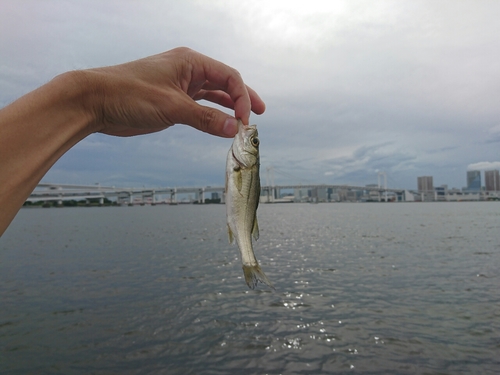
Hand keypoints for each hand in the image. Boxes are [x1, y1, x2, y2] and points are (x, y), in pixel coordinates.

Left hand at [84, 47, 265, 137]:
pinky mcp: (172, 101)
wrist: (95, 101)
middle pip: (224, 84)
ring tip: (244, 122)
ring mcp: (180, 86)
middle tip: (259, 115)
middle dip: (242, 99)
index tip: (245, 121)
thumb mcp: (172, 107)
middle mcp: (188, 71)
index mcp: (190, 62)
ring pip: (213, 96)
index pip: (228, 76)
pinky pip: (199, 107)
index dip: (242, 98)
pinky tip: (221, 125)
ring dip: (228, 108)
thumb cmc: (129, 94)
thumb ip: (205, 119)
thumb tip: (235, 129)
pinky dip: (212, 116)